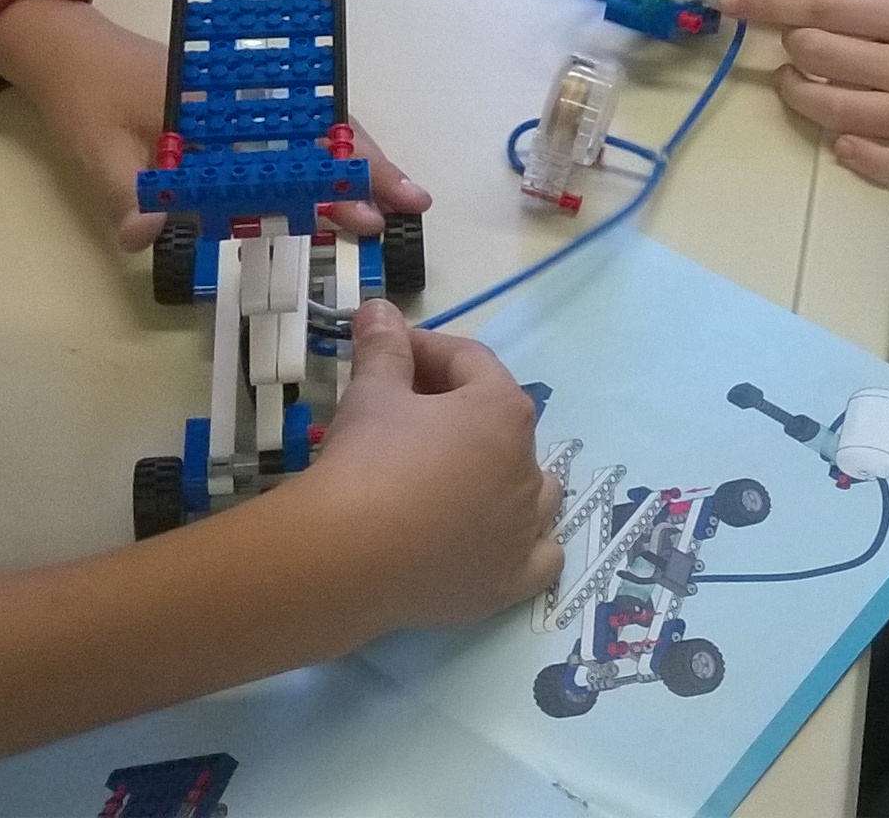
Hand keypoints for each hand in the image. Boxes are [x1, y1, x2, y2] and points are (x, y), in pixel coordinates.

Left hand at [0, 0, 432, 251]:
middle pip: (325, 133)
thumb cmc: (85, 96)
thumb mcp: (97, 151)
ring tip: (386, 204)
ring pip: (314, 135)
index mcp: (224, 105)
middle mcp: (245, 100)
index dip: (345, 174)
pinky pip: (289, 137)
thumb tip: (146, 240)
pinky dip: (319, 161)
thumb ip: (128, 194)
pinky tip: (336, 187)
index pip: (300, 142)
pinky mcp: (232, 114)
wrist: (64, 50)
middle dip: (370, 171)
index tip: (379, 206)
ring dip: (351, 168)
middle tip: (411, 209)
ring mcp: (243, 105)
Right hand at [302, 302, 564, 629]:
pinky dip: (525, 545)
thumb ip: (384, 347)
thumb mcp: (371, 392)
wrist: (347, 556)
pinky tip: (497, 542)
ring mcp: (527, 527)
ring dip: (502, 475)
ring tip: (454, 476)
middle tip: (400, 411)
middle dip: (457, 411)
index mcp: (504, 411)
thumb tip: (380, 309)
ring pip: (534, 490)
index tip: (388, 352)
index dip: (425, 350)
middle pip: (500, 424)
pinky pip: (542, 556)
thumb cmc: (367, 461)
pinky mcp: (513, 580)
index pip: (470, 363)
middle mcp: (529, 466)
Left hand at [721, 0, 888, 189]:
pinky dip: (852, 154)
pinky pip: (879, 165)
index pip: (822, 8)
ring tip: (799, 82)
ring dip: (800, 95)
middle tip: (798, 47)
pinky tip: (841, 140)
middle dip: (793, 49)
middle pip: (820, 57)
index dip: (770, 4)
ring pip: (835, 111)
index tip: (731, 1)